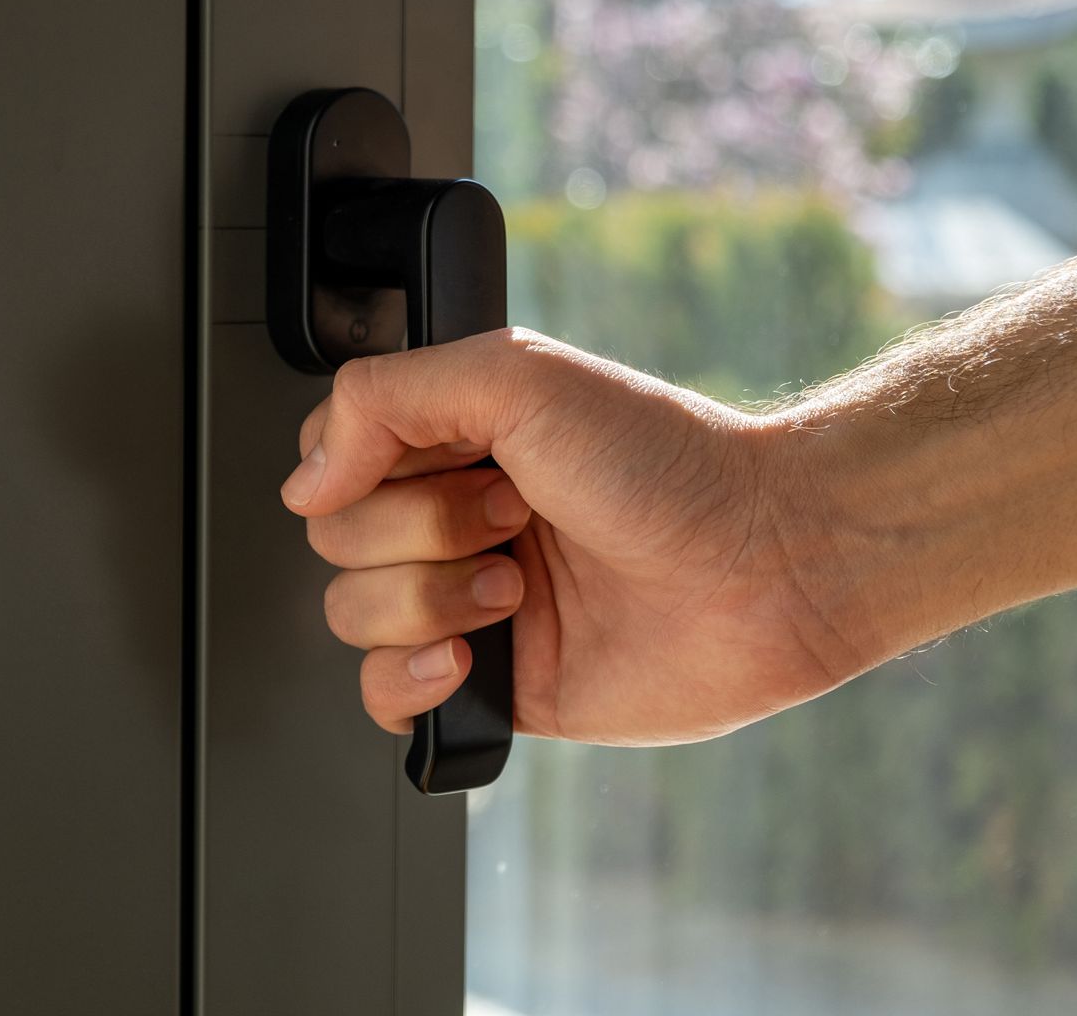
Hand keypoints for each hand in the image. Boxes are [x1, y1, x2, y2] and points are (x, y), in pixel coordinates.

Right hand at [281, 329, 864, 746]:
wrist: (769, 564)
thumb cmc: (668, 463)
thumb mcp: (515, 375)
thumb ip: (385, 396)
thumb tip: (307, 478)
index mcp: (452, 442)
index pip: (330, 457)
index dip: (359, 466)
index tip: (436, 458)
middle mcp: (453, 520)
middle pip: (335, 540)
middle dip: (418, 530)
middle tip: (511, 515)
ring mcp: (468, 603)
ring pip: (352, 615)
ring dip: (429, 599)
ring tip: (518, 585)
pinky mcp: (495, 684)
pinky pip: (386, 699)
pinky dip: (407, 681)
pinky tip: (468, 656)